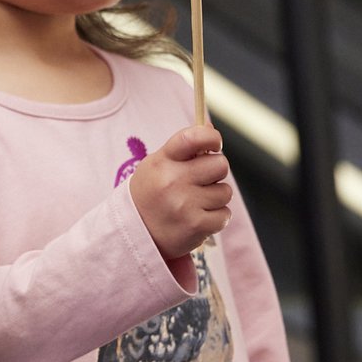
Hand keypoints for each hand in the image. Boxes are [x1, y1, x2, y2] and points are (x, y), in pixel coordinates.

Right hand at [128, 124, 230, 259]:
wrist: (136, 233)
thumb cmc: (152, 194)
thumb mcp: (158, 165)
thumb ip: (184, 149)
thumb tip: (211, 128)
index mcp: (163, 161)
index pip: (194, 138)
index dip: (212, 138)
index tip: (215, 144)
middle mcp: (172, 181)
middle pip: (220, 165)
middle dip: (216, 172)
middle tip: (201, 181)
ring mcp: (185, 204)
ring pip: (225, 192)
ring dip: (216, 197)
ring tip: (196, 203)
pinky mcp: (196, 226)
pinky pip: (225, 215)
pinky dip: (216, 218)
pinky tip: (198, 218)